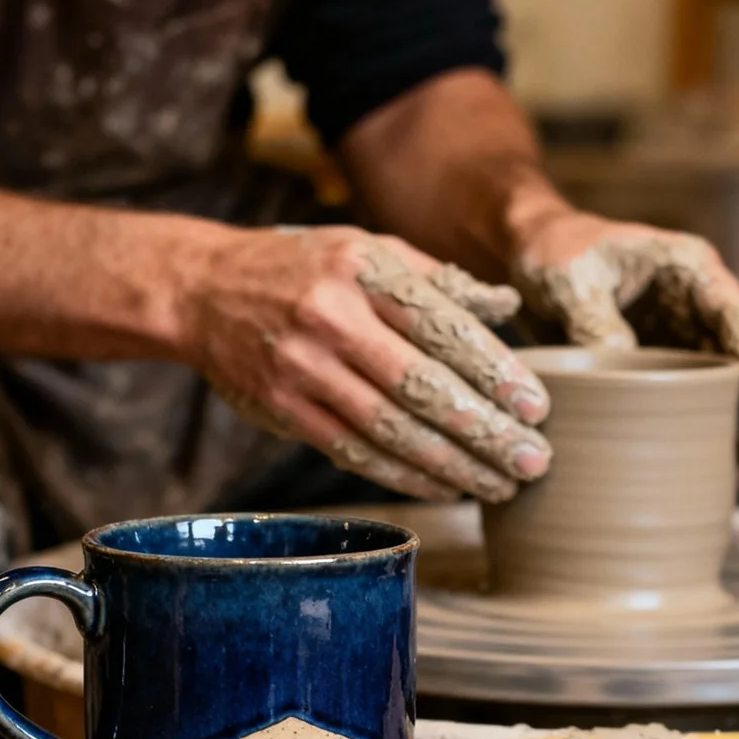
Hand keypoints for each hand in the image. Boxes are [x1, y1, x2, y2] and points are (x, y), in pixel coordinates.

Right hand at [181, 225, 551, 502]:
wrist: (202, 291)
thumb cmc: (302, 267)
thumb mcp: (366, 249)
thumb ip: (434, 279)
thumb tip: (505, 308)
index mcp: (363, 270)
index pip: (441, 326)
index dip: (494, 373)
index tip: (536, 408)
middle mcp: (332, 319)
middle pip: (421, 387)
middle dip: (484, 433)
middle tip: (533, 463)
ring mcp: (303, 369)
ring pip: (390, 430)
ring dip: (452, 466)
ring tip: (500, 486)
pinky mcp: (283, 409)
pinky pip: (354, 452)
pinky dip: (403, 476)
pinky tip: (444, 489)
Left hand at [511, 210, 738, 489]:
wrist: (532, 259)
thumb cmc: (554, 255)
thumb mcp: (570, 280)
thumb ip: (594, 319)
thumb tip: (625, 368)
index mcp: (690, 270)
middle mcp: (700, 307)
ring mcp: (685, 341)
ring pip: (731, 390)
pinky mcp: (663, 371)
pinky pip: (696, 405)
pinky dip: (711, 438)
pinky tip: (725, 476)